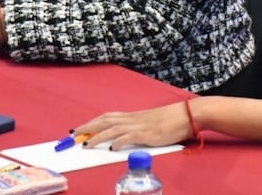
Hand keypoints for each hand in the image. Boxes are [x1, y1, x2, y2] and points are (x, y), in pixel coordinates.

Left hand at [73, 102, 192, 149]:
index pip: (107, 117)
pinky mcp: (150, 134)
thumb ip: (137, 129)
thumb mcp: (150, 124)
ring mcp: (141, 125)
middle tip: (73, 135)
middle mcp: (134, 119)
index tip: (79, 129)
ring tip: (86, 144)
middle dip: (88, 128)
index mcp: (133, 116)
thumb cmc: (172, 121)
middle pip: (106, 121)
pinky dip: (119, 141)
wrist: (189, 115)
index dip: (92, 122)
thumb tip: (122, 139)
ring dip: (98, 136)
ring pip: (114, 128)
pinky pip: (131, 136)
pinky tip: (112, 147)